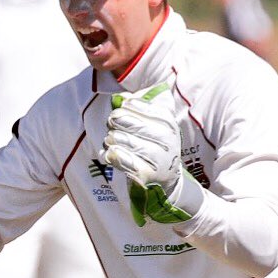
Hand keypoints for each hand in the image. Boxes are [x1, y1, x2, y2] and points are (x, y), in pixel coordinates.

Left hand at [102, 82, 196, 226]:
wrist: (166, 179)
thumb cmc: (154, 146)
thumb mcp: (153, 124)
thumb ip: (140, 108)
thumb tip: (121, 97)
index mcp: (168, 122)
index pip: (145, 108)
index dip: (129, 106)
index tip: (121, 106)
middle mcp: (167, 139)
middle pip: (135, 125)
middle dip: (118, 122)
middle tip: (111, 123)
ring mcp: (159, 158)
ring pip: (129, 143)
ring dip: (114, 139)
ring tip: (110, 139)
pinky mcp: (148, 175)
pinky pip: (127, 163)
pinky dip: (115, 156)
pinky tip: (110, 153)